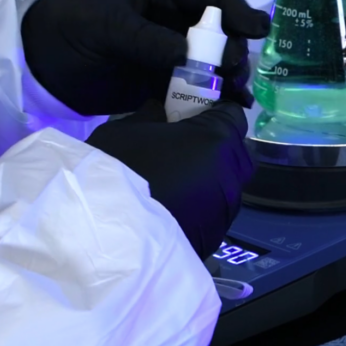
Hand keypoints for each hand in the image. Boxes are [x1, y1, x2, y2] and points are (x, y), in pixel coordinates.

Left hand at [22, 0, 270, 115]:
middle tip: (235, 68)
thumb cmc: (67, 26)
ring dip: (229, 76)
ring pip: (213, 61)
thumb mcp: (104, 25)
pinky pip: (197, 87)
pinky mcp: (164, 81)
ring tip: (236, 93)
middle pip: (219, 31)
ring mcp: (171, 51)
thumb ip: (145, 39)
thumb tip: (187, 56)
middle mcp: (173, 17)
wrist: (38, 65)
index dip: (234, 9)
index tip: (255, 28)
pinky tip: (232, 107)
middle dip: (233, 48)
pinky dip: (214, 98)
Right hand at [85, 100, 253, 258]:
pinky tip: (175, 209)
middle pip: (235, 150)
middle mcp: (233, 171)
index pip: (232, 112)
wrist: (110, 232)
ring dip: (208, 179)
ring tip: (175, 184)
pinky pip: (215, 211)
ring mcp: (228, 206)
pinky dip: (201, 207)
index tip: (192, 115)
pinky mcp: (218, 234)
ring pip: (227, 184)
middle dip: (215, 146)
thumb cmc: (118, 170)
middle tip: (182, 149)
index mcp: (217, 138)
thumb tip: (161, 112)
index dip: (213, 111)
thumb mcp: (127, 128)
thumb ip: (153, 116)